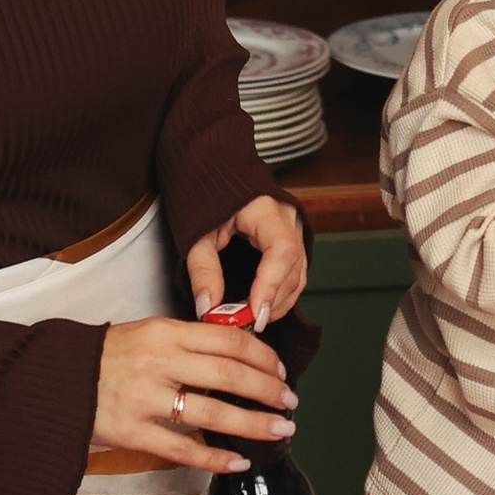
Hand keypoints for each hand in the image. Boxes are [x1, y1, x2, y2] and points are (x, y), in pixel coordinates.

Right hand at [92, 315, 296, 478]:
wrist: (53, 378)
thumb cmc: (105, 356)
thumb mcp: (147, 332)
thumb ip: (188, 342)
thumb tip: (237, 356)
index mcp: (167, 332)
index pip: (229, 339)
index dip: (263, 357)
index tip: (281, 371)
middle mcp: (160, 362)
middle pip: (230, 374)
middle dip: (268, 390)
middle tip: (290, 403)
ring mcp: (146, 398)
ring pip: (213, 411)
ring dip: (253, 424)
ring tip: (278, 430)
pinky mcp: (132, 431)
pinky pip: (182, 448)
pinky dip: (214, 457)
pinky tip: (237, 462)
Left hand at [186, 193, 308, 332]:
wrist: (212, 172)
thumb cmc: (204, 194)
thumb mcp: (196, 233)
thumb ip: (202, 270)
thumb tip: (208, 307)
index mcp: (265, 208)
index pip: (281, 250)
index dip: (270, 284)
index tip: (254, 311)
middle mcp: (287, 217)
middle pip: (293, 267)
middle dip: (271, 299)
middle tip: (245, 322)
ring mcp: (293, 227)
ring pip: (298, 274)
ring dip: (277, 300)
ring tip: (250, 319)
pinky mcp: (291, 239)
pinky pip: (294, 271)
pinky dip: (280, 292)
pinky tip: (261, 305)